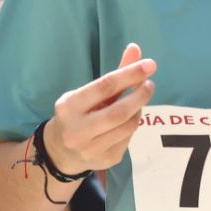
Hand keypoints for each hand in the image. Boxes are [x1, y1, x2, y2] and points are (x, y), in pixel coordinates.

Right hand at [45, 44, 156, 175]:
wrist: (60, 152)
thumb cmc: (77, 115)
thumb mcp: (88, 93)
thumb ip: (114, 74)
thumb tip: (136, 49)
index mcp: (69, 107)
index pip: (105, 87)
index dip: (130, 74)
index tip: (149, 65)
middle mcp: (77, 131)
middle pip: (119, 112)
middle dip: (139, 95)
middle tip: (150, 85)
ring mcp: (91, 149)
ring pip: (128, 127)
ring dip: (138, 111)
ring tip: (138, 101)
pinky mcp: (106, 161)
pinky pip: (128, 139)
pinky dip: (132, 125)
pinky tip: (128, 120)